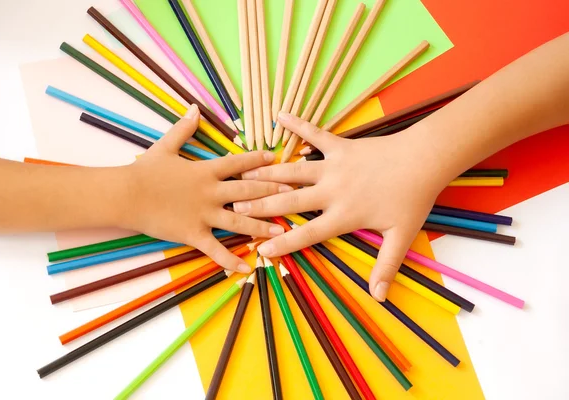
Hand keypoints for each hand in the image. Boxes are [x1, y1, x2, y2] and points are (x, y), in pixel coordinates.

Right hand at [119, 105, 290, 272]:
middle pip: (248, 191)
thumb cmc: (144, 171)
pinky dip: (231, 260)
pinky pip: (216, 249)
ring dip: (263, 226)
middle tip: (295, 193)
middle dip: (273, 191)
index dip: (258, 160)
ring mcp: (204, 214)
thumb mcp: (165, 146)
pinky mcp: (194, 234)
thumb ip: (184, 129)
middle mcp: (211, 192)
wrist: (125, 195)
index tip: (276, 158)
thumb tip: (194, 108)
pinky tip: (248, 268)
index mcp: (206, 170)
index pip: (238, 163)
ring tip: (282, 230)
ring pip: (240, 221)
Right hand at [234, 112, 450, 299]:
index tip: (260, 251)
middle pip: (290, 201)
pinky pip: (314, 134)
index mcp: (344, 215)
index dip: (283, 244)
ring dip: (267, 174)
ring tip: (243, 176)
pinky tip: (279, 116)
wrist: (424, 159)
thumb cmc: (412, 199)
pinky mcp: (340, 145)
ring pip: (293, 171)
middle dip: (262, 207)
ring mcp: (333, 166)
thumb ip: (386, 266)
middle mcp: (331, 191)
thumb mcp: (401, 236)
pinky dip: (297, 125)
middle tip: (236, 210)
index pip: (308, 233)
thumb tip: (379, 297)